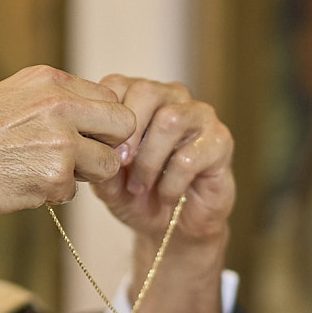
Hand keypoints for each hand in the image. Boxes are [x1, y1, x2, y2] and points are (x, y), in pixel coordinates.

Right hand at [0, 65, 138, 222]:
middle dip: (108, 146)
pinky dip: (55, 194)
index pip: (110, 98)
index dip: (102, 123)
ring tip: (44, 171)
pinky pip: (76, 191)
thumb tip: (102, 119)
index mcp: (50, 80)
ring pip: (108, 164)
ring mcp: (60, 141)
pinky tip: (24, 184)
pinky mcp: (54, 176)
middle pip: (123, 127)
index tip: (85, 136)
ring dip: (84, 174)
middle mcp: (59, 105)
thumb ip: (57, 101)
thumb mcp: (13, 97)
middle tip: (79, 159)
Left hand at [90, 76, 233, 248]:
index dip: (104, 119)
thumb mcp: (108, 183)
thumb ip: (98, 163)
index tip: (100, 151)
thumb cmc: (139, 197)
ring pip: (170, 120)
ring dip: (148, 161)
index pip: (117, 84)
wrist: (174, 228)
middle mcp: (172, 98)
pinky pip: (189, 156)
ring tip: (140, 186)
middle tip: (120, 166)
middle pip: (147, 91)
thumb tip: (91, 146)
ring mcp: (200, 116)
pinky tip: (166, 195)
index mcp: (140, 98)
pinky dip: (170, 183)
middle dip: (128, 135)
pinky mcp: (220, 141)